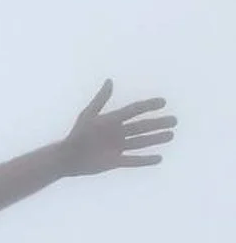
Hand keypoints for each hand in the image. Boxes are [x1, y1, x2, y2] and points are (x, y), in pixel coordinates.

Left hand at [60, 79, 176, 176]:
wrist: (67, 157)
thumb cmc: (76, 135)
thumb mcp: (88, 115)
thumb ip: (100, 99)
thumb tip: (110, 81)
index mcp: (113, 120)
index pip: (135, 110)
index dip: (148, 106)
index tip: (162, 102)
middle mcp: (118, 133)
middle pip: (142, 127)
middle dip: (158, 124)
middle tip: (174, 120)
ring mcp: (117, 147)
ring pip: (141, 142)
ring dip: (156, 139)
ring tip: (171, 135)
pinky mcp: (115, 161)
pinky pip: (133, 160)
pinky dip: (145, 160)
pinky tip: (158, 159)